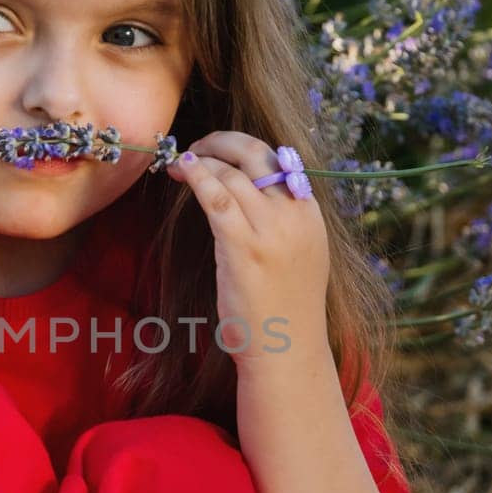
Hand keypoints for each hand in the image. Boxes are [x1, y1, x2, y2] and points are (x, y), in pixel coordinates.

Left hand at [166, 131, 330, 365]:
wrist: (288, 351)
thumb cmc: (286, 311)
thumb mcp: (300, 256)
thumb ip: (285, 224)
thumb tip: (255, 197)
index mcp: (311, 214)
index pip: (280, 160)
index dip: (245, 148)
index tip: (222, 151)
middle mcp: (294, 215)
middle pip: (256, 154)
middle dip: (222, 142)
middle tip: (198, 146)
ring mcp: (270, 229)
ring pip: (231, 173)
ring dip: (201, 161)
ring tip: (181, 164)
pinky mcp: (242, 246)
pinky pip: (215, 196)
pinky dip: (196, 176)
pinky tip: (181, 170)